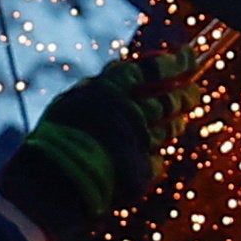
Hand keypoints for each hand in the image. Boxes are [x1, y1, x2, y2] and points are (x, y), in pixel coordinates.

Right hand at [1, 26, 212, 240]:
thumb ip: (101, 91)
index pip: (151, 69)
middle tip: (194, 93)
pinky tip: (151, 155)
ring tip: (179, 122)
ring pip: (168, 128)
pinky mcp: (141, 169)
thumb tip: (124, 74)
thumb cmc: (54, 141)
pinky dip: (153, 157)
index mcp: (107, 90)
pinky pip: (156, 159)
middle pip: (168, 99)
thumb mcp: (71, 105)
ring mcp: (137, 141)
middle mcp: (127, 112)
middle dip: (185, 95)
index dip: (173, 63)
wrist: (46, 185)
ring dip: (175, 123)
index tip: (187, 55)